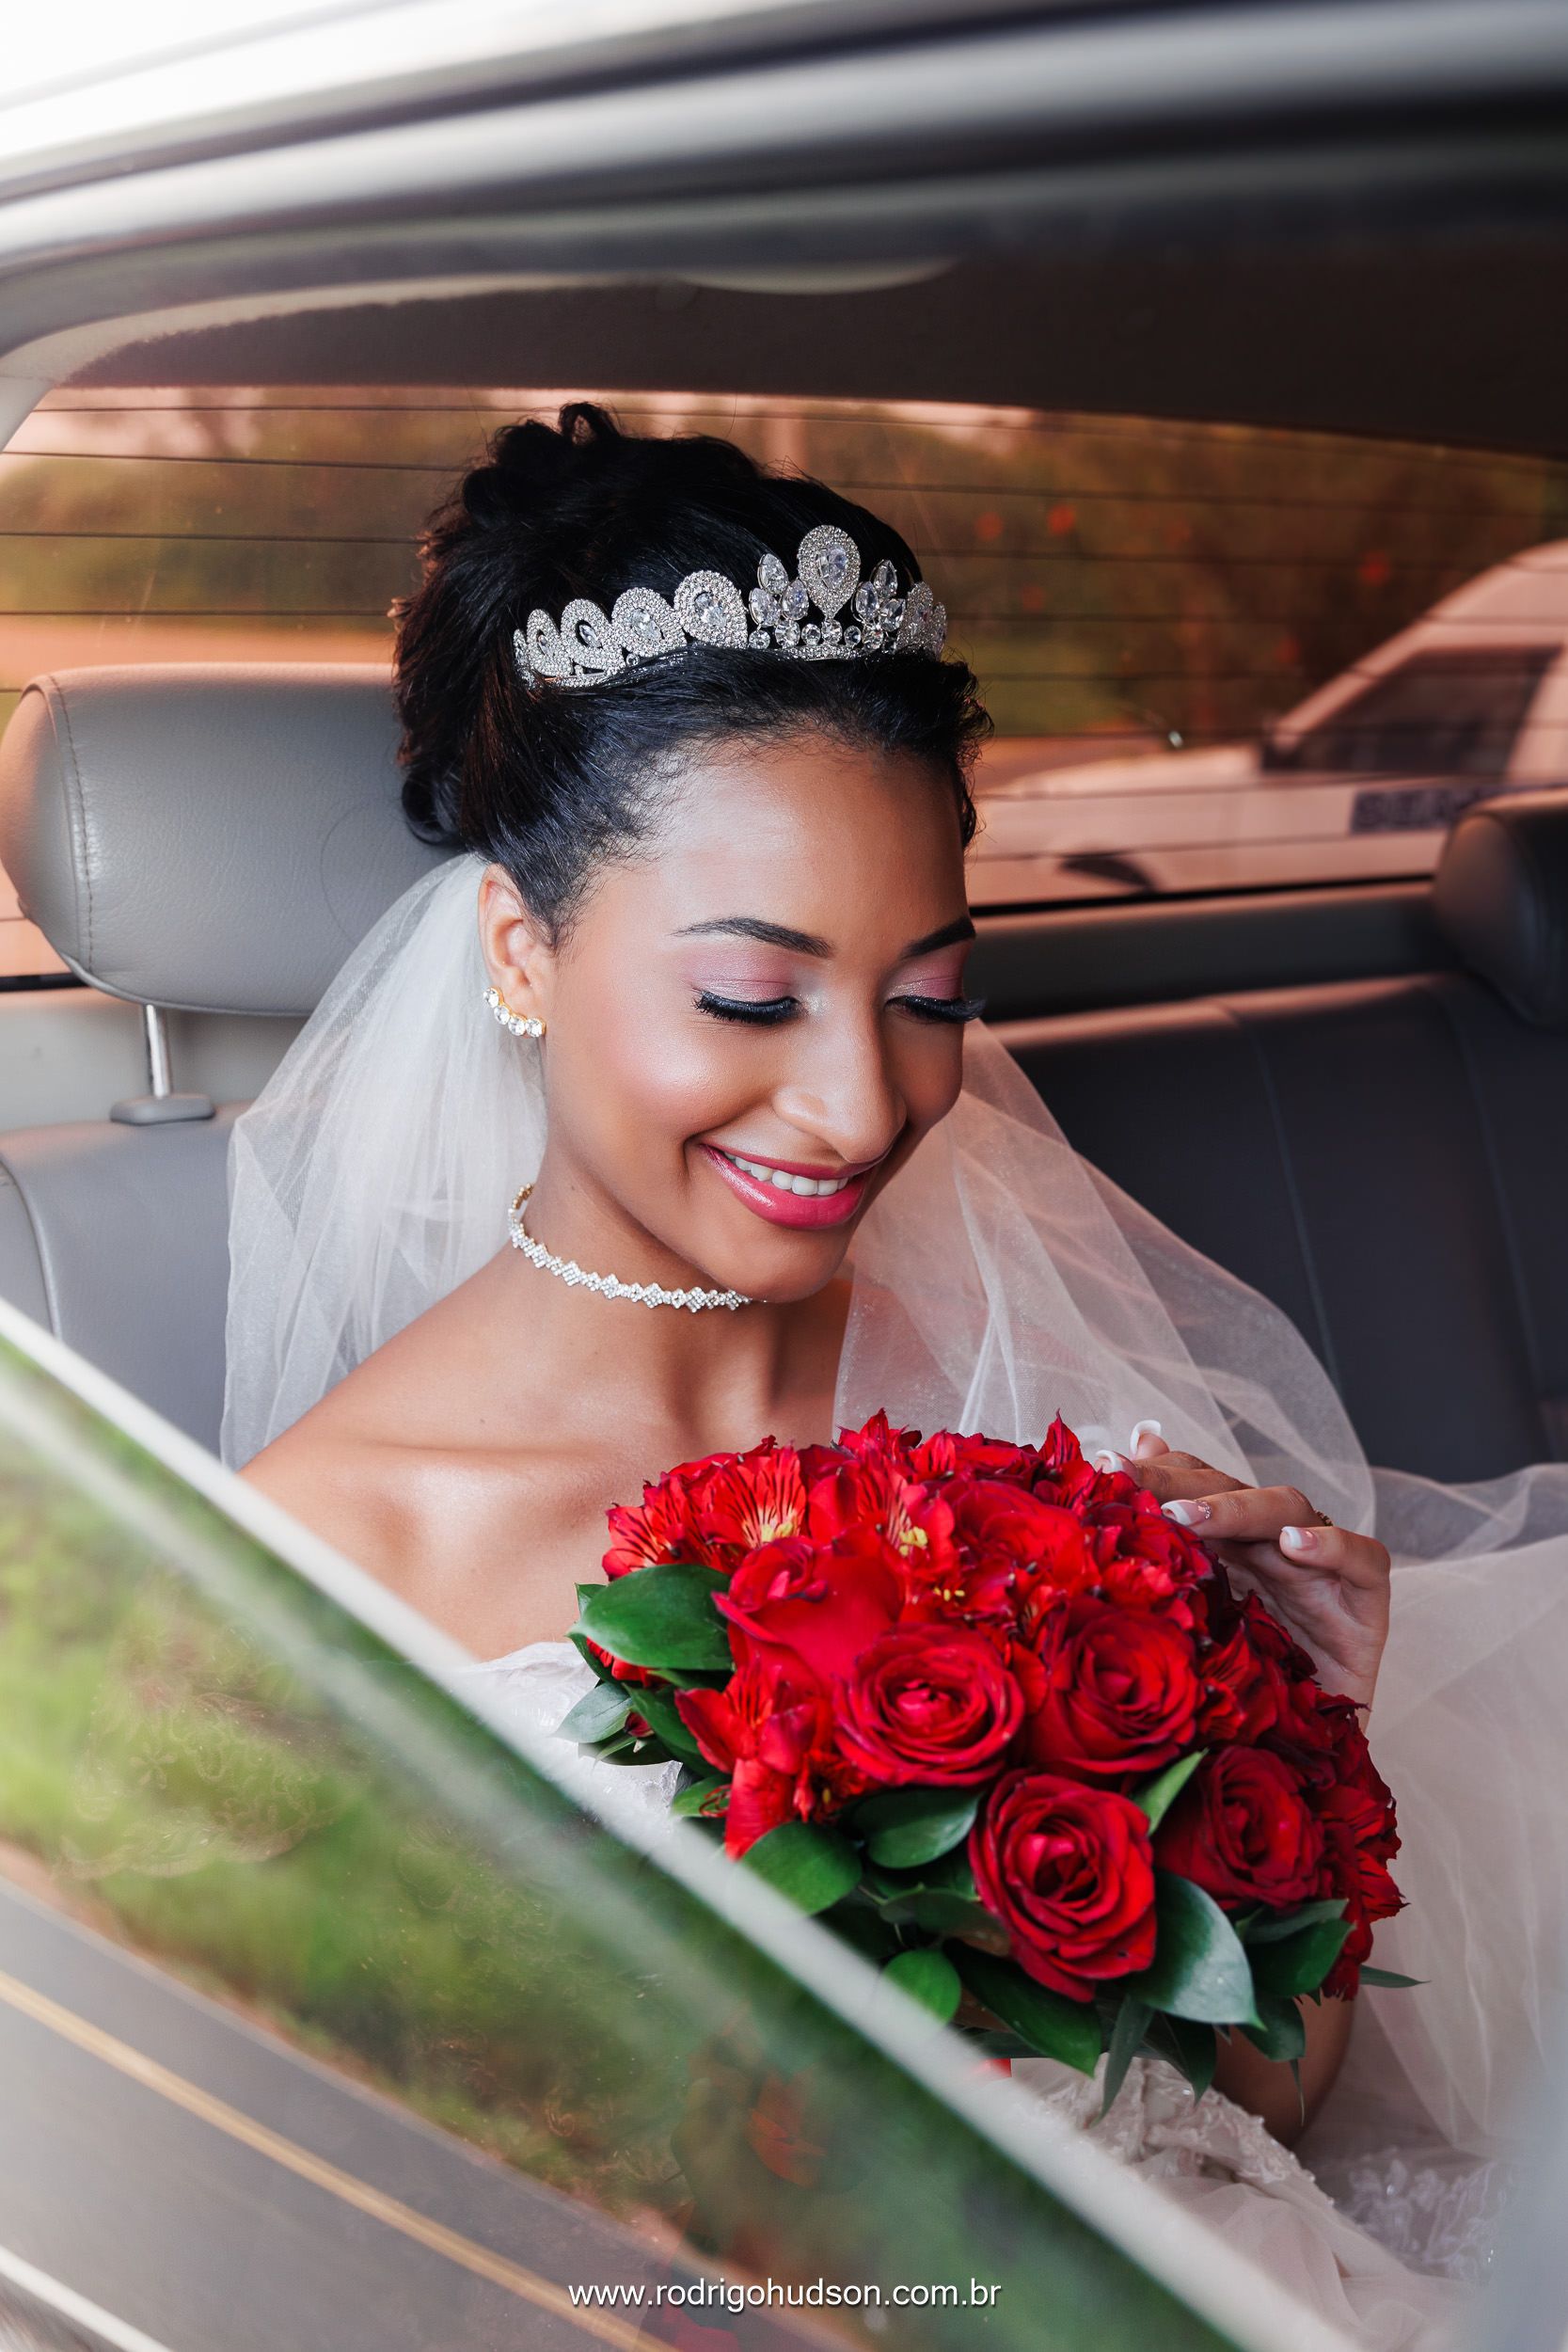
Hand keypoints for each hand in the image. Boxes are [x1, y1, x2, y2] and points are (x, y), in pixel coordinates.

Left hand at [1099, 1421, 1390, 1710]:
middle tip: (1130, 1481)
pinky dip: (1331, 1545)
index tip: (1104, 1467)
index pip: (1193, 1484)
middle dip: (1178, 1481)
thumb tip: (1112, 1502)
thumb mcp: (1189, 1634)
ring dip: (1235, 1508)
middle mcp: (1271, 1546)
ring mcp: (1321, 1567)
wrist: (1304, 1753)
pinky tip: (1294, 1545)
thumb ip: (1157, 1571)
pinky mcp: (1366, 1601)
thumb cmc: (1244, 1695)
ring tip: (1186, 1515)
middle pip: (1229, 1488)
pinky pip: (1361, 1558)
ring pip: (1286, 1507)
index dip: (1154, 1471)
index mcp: (1227, 1547)